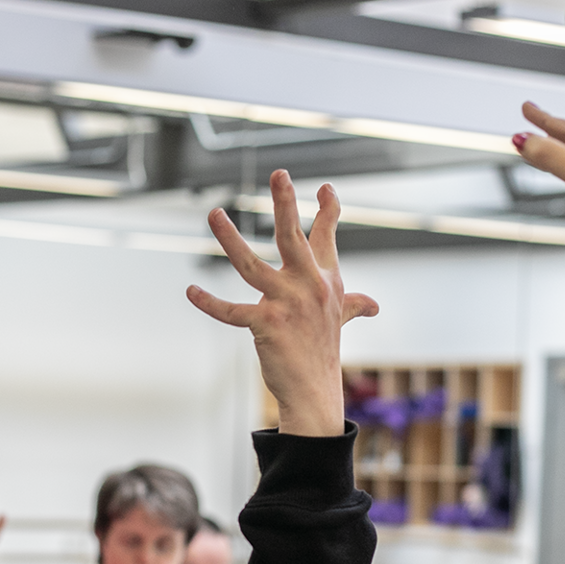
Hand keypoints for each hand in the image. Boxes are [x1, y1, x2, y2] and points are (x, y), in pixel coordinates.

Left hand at [188, 169, 378, 437]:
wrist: (315, 390)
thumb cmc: (323, 349)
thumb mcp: (340, 319)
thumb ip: (353, 304)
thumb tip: (373, 305)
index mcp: (324, 279)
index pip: (325, 237)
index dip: (327, 210)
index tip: (325, 188)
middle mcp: (308, 286)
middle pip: (292, 238)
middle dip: (284, 204)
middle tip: (279, 174)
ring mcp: (286, 304)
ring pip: (251, 265)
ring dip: (230, 239)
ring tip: (214, 214)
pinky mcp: (266, 325)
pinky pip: (232, 312)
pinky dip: (209, 303)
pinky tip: (191, 291)